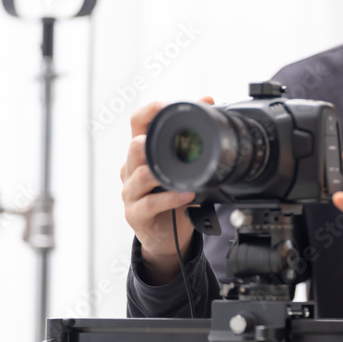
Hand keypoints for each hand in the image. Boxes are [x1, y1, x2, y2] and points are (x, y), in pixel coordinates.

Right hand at [120, 98, 213, 283]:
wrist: (167, 236)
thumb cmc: (173, 198)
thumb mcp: (183, 169)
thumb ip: (192, 142)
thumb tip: (211, 106)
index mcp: (142, 152)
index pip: (138, 122)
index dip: (151, 110)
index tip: (170, 105)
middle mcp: (131, 169)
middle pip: (135, 146)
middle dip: (154, 141)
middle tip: (180, 141)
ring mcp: (131, 192)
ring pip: (140, 174)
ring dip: (163, 172)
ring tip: (185, 176)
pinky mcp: (135, 213)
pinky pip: (149, 203)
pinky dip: (170, 198)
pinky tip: (186, 195)